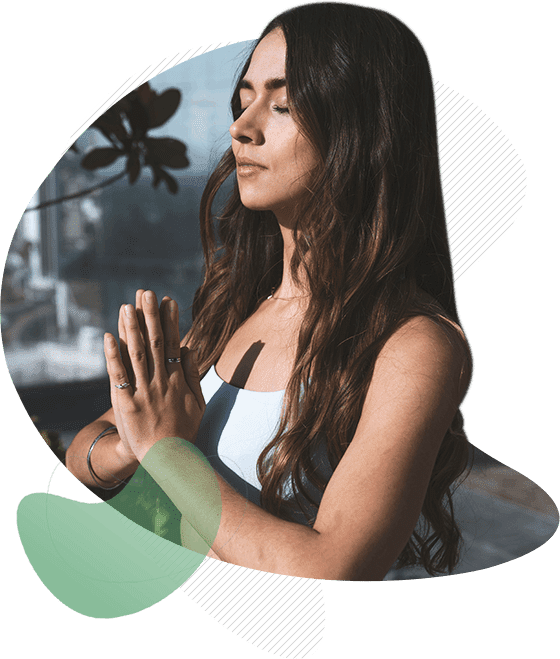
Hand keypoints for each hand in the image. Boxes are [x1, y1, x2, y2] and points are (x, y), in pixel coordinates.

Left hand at [104, 290, 205, 461]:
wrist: (169, 458)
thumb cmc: (185, 430)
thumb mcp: (198, 401)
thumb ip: (193, 373)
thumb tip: (189, 348)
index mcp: (178, 379)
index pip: (174, 343)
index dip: (170, 321)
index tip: (167, 300)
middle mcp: (161, 381)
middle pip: (155, 342)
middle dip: (150, 316)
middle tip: (146, 292)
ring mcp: (143, 391)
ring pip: (137, 354)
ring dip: (132, 328)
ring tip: (127, 306)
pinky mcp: (127, 403)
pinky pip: (119, 376)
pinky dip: (113, 355)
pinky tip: (109, 337)